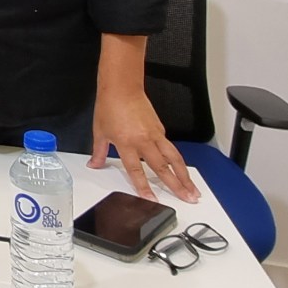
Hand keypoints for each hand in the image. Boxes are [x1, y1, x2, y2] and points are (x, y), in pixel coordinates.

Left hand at [90, 87, 199, 202]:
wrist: (122, 87)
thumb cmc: (110, 106)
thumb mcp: (100, 131)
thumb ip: (99, 152)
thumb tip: (94, 164)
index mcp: (126, 143)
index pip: (136, 170)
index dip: (144, 187)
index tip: (153, 200)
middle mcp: (143, 140)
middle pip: (163, 167)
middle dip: (177, 185)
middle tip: (188, 198)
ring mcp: (155, 134)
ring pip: (174, 158)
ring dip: (184, 174)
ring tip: (193, 188)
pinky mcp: (160, 128)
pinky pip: (170, 146)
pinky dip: (177, 159)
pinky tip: (181, 168)